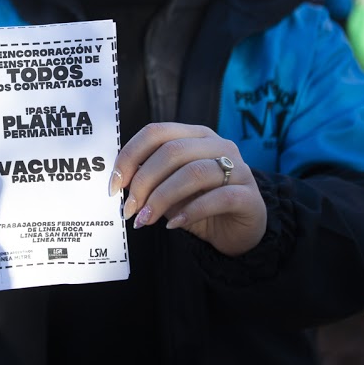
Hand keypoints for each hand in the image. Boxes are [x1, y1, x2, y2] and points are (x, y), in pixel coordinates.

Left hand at [110, 123, 266, 255]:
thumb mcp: (170, 189)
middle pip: (173, 152)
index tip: (114, 184)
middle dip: (144, 182)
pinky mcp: (250, 196)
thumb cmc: (199, 205)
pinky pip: (218, 198)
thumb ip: (150, 179)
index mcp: (195, 136)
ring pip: (194, 173)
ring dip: (162, 198)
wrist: (237, 232)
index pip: (156, 132)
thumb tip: (118, 182)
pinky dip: (191, 211)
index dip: (130, 155)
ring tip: (146, 219)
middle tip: (130, 209)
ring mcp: (238, 169)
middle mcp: (219, 146)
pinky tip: (174, 224)